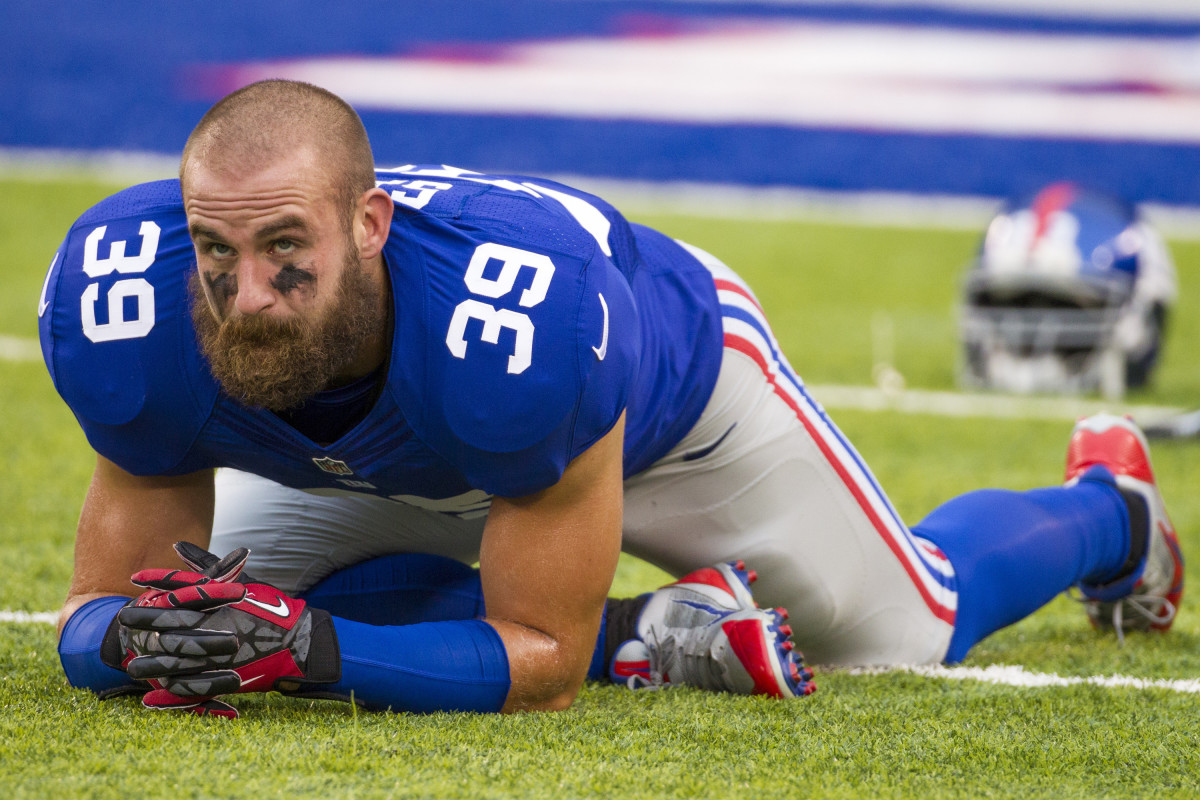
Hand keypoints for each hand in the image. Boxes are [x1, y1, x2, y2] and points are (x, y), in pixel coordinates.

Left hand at [115, 543, 339, 717]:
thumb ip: (206, 566)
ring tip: (131, 664)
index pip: (180, 590)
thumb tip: (177, 545)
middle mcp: (216, 628)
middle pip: (171, 625)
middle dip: (144, 622)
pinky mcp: (224, 678)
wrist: (300, 643)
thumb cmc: (271, 608)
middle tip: (122, 620)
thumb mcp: (242, 582)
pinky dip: (171, 691)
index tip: (134, 580)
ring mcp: (219, 656)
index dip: (156, 584)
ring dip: (151, 662)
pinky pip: (192, 687)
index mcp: (221, 604)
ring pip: (176, 660)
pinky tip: (153, 693)